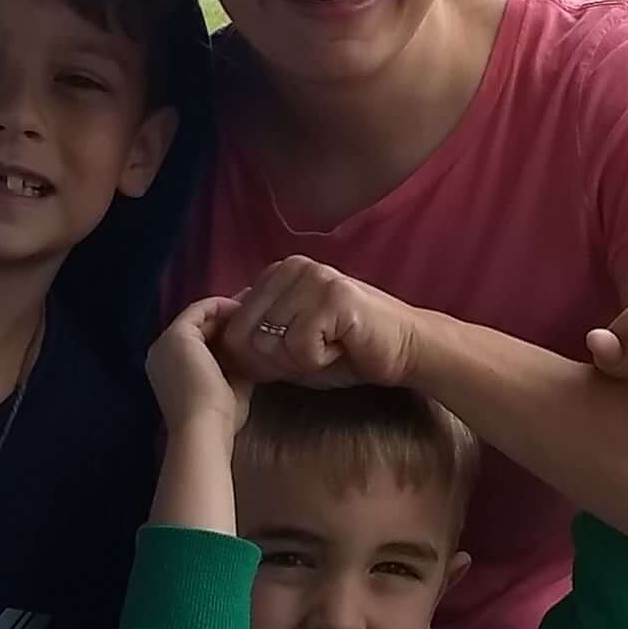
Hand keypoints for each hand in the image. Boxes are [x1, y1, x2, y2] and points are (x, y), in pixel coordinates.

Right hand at [146, 298, 249, 433]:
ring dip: (226, 310)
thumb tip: (253, 345)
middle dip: (228, 315)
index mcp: (172, 369)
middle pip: (200, 326)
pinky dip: (221, 306)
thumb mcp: (232, 386)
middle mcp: (163, 353)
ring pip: (199, 316)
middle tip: (257, 302)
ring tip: (254, 304)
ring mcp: (166, 342)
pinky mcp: (176, 335)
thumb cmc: (219, 418)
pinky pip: (199, 310)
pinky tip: (243, 309)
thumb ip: (238, 365)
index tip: (252, 320)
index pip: (201, 341)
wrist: (204, 429)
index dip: (226, 329)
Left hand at [222, 256, 422, 389]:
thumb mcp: (292, 343)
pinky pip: (300, 348)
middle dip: (277, 361)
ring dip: (300, 362)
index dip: (257, 358)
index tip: (295, 355)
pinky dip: (320, 361)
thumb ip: (259, 337)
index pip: (234, 326)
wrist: (406, 348)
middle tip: (316, 353)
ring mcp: (313, 277)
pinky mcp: (332, 296)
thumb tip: (221, 347)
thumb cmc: (349, 350)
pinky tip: (343, 347)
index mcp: (277, 273)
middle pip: (248, 336)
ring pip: (272, 343)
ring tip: (330, 347)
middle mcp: (292, 267)